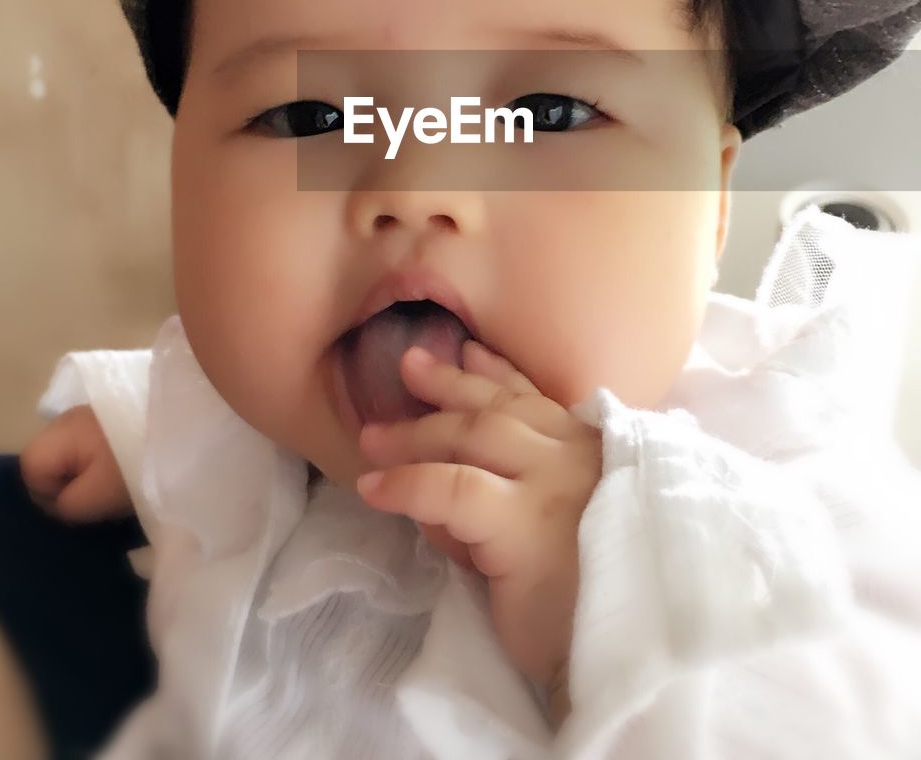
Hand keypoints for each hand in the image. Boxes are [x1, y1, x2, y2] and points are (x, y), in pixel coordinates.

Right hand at [19, 404, 133, 522]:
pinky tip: (132, 471)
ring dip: (91, 475)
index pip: (29, 468)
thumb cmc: (139, 459)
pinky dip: (108, 462)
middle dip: (70, 484)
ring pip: (75, 456)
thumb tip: (62, 504)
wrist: (194, 425)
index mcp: (62, 430)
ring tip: (121, 486)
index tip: (81, 504)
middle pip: (51, 461)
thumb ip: (67, 504)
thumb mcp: (97, 494)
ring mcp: (96, 415)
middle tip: (102, 498)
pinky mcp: (119, 417)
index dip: (48, 494)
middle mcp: (72, 417)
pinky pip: (97, 447)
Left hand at [355, 341, 603, 715]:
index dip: (499, 375)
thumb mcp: (563, 537)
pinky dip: (408, 484)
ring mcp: (552, 484)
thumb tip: (450, 488)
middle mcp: (577, 458)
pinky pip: (452, 489)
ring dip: (417, 434)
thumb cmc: (601, 608)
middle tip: (408, 367)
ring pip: (473, 437)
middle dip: (449, 386)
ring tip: (373, 439)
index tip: (468, 352)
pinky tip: (374, 488)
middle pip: (499, 410)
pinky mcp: (524, 524)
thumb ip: (517, 504)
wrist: (635, 657)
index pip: (539, 402)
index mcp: (596, 457)